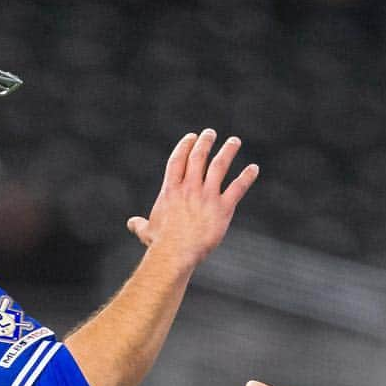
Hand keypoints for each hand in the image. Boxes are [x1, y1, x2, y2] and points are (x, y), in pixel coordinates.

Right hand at [127, 129, 258, 268]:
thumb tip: (131, 223)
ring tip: (234, 141)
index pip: (178, 160)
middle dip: (205, 142)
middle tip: (210, 133)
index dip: (185, 146)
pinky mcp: (222, 208)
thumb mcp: (147, 231)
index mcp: (171, 190)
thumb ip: (140, 224)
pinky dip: (247, 177)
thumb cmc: (160, 243)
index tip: (191, 137)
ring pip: (219, 166)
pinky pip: (237, 188)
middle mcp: (189, 188)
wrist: (175, 252)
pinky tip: (254, 168)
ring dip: (227, 151)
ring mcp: (206, 196)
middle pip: (198, 157)